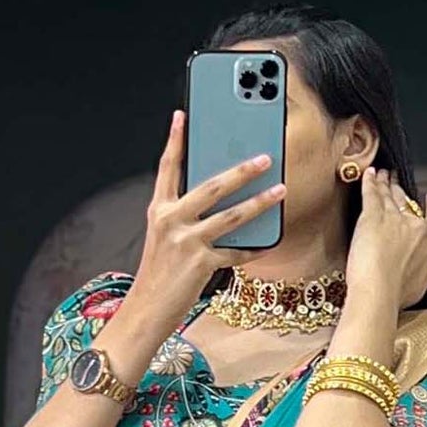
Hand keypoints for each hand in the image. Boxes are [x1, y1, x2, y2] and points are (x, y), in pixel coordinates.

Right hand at [126, 110, 287, 335]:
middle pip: (212, 186)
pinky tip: (270, 241)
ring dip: (260, 202)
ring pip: (232, 216)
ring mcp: (187, 242)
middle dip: (242, 170)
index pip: (168, 167)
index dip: (175, 140)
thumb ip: (183, 215)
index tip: (184, 115)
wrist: (146, 311)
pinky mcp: (202, 264)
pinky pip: (236, 253)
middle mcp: (171, 220)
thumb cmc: (157, 275)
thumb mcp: (162, 237)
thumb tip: (217, 198)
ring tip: (280, 190)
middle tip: (265, 157)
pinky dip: (254, 249)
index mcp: (159, 209)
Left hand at [343, 167, 426, 313]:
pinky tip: (368, 173)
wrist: (378, 292)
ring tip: (382, 174)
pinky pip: (372, 193)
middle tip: (397, 182)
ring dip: (385, 182)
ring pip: (390, 195)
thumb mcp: (423, 284)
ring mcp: (393, 218)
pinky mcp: (372, 216)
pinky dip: (370, 181)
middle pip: (408, 203)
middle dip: (402, 190)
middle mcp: (414, 227)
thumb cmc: (397, 293)